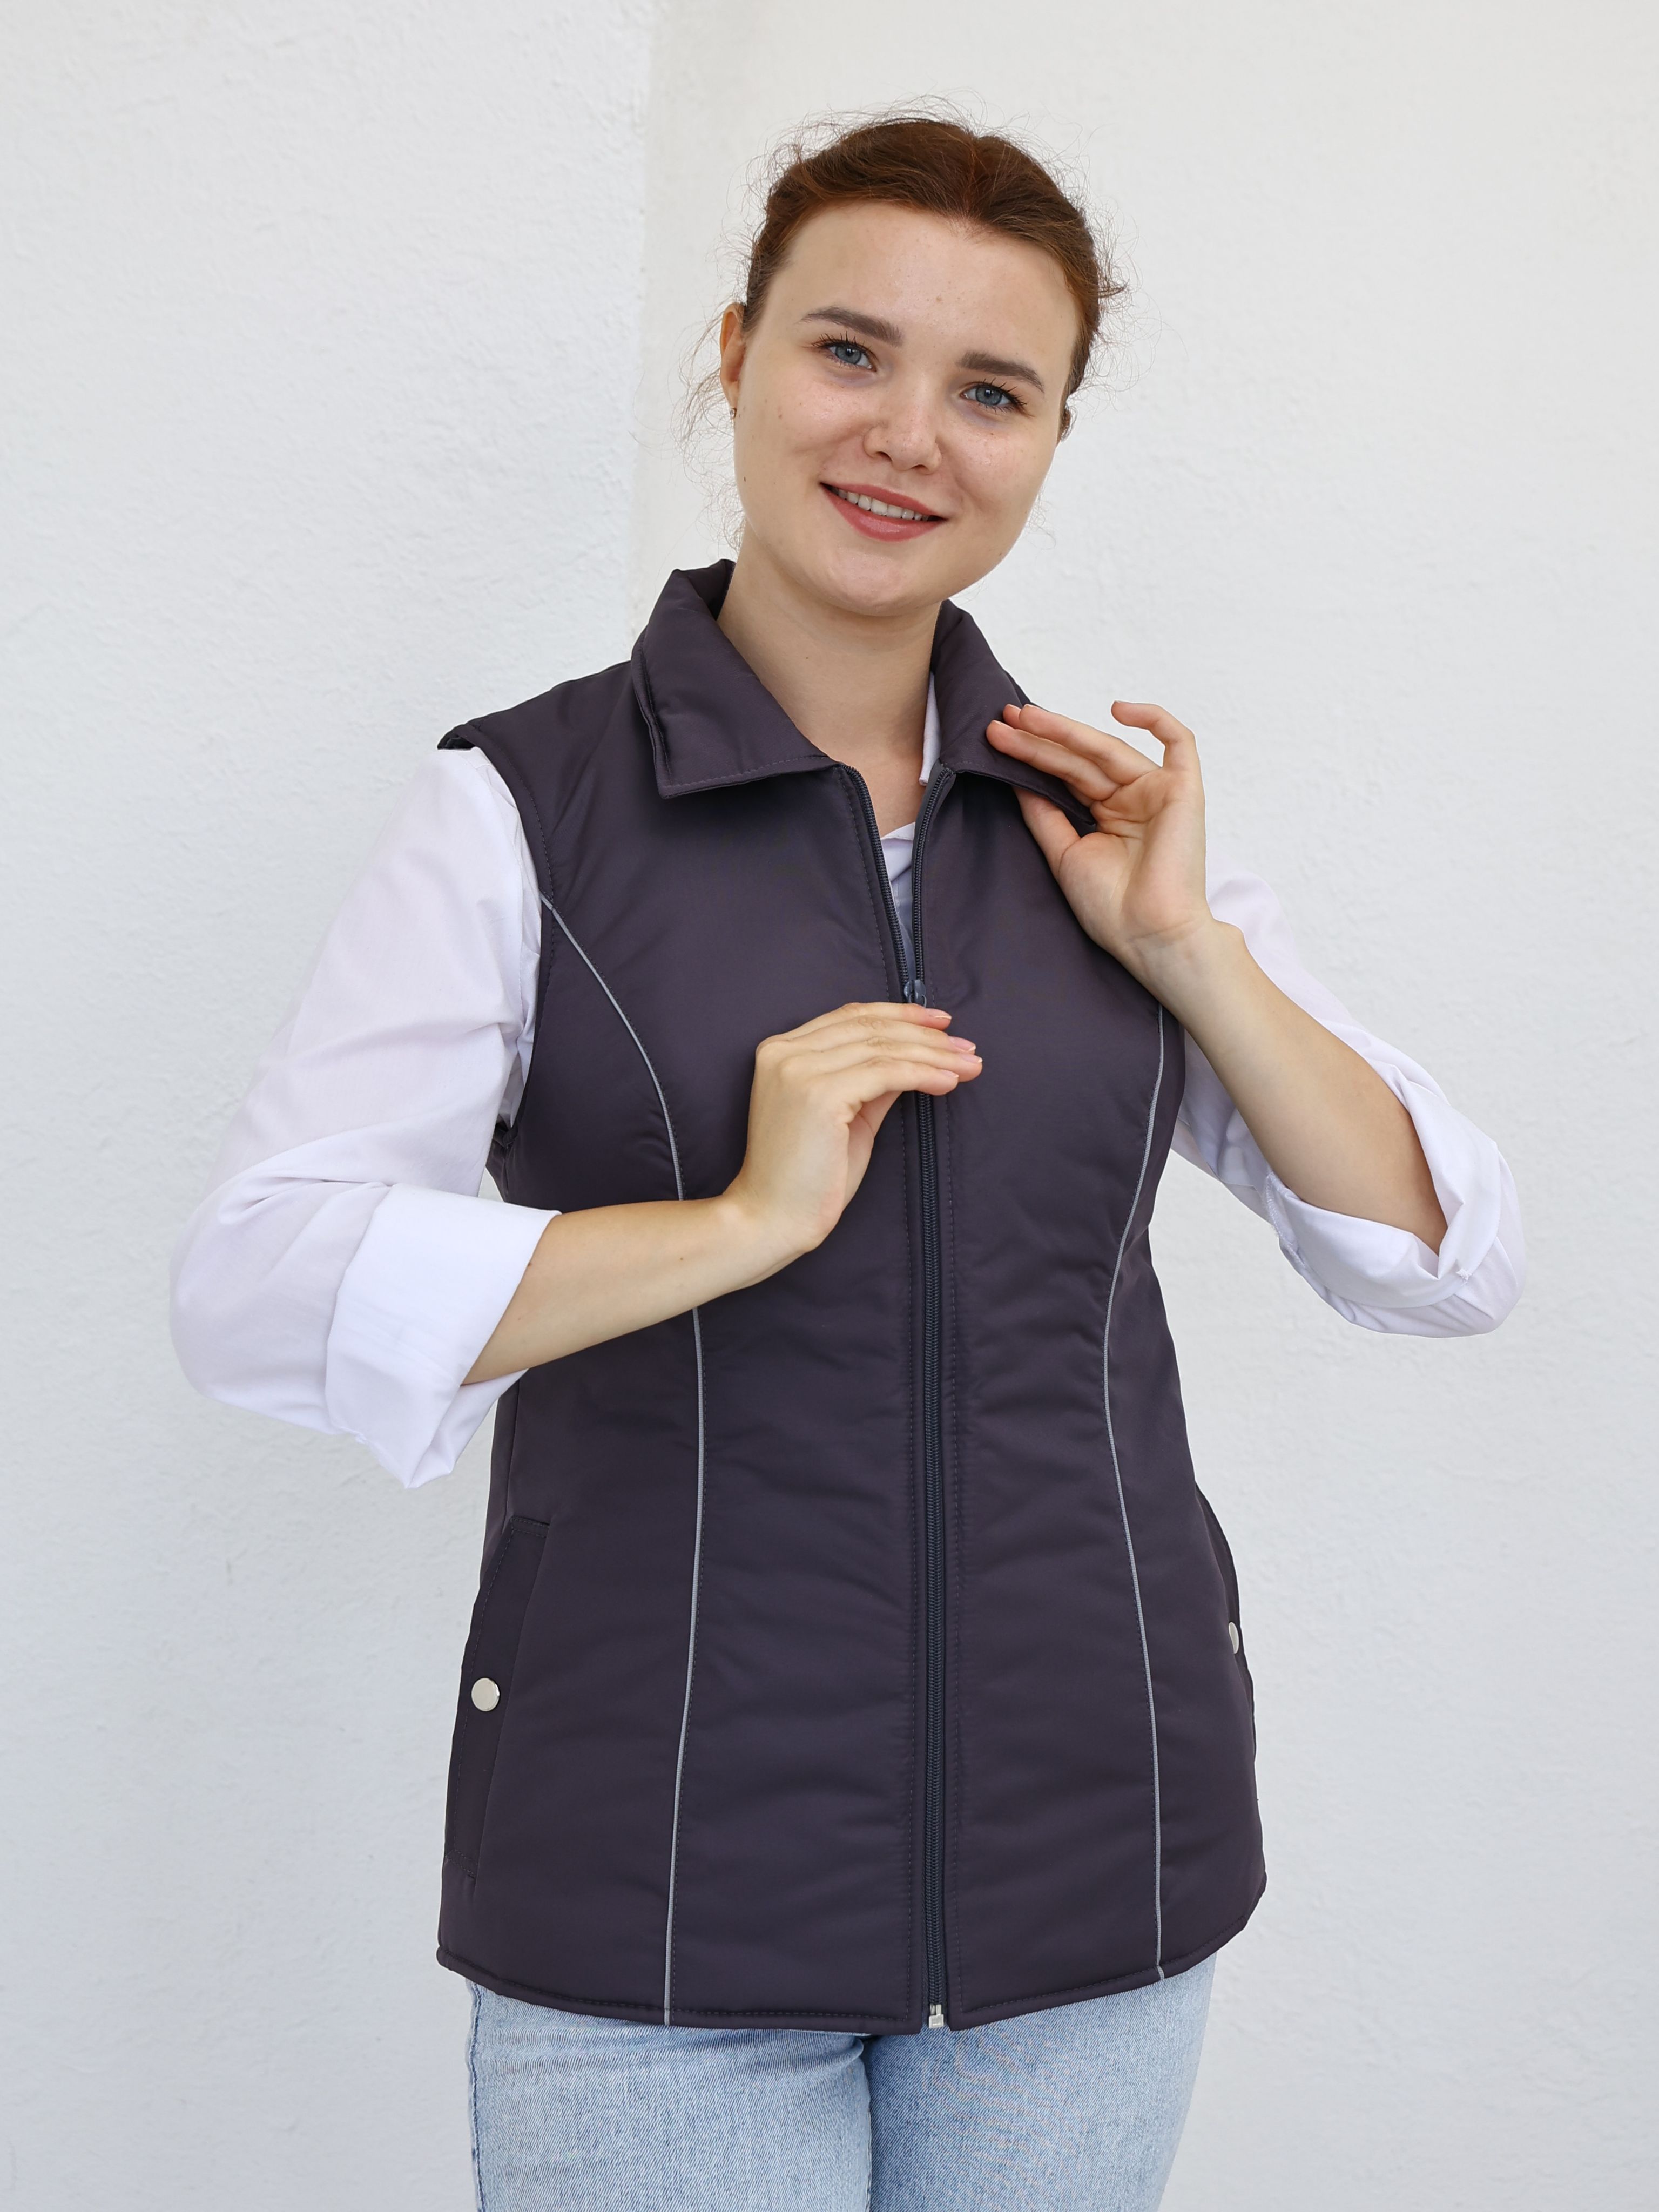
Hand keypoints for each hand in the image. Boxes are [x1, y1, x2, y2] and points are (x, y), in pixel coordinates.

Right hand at [726, 1001, 981, 1256]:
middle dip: (926, 1035)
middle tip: (967, 1046)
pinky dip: (922, 1074)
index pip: (850, 1016)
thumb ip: (871, 1084)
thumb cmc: (807, 1178)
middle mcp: (785, 1052)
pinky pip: (885, 1074)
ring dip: (934, 1054)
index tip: (941, 1022)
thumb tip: (912, 1060)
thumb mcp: (846, 1118)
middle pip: (870, 1028)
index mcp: (781, 1051)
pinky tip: (949, 1081)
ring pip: (882, 1048)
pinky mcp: (819, 1095)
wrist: (771, 1220)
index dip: (900, 1014)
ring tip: (970, 1065)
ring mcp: (799, 1071)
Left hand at [985, 701, 1217, 992]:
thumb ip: (1043, 813)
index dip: (1032, 754)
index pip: (1064, 775)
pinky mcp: (1183, 790)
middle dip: (1040, 739)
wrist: (1148, 935)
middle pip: (1079, 759)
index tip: (997, 737)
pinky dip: (1154, 719)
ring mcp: (1156, 792)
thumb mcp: (1063, 852)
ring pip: (1108, 749)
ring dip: (1068, 731)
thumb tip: (1016, 777)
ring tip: (1026, 718)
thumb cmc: (1111, 907)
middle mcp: (1130, 800)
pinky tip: (1117, 708)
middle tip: (1003, 720)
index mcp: (1105, 816)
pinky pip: (1178, 742)